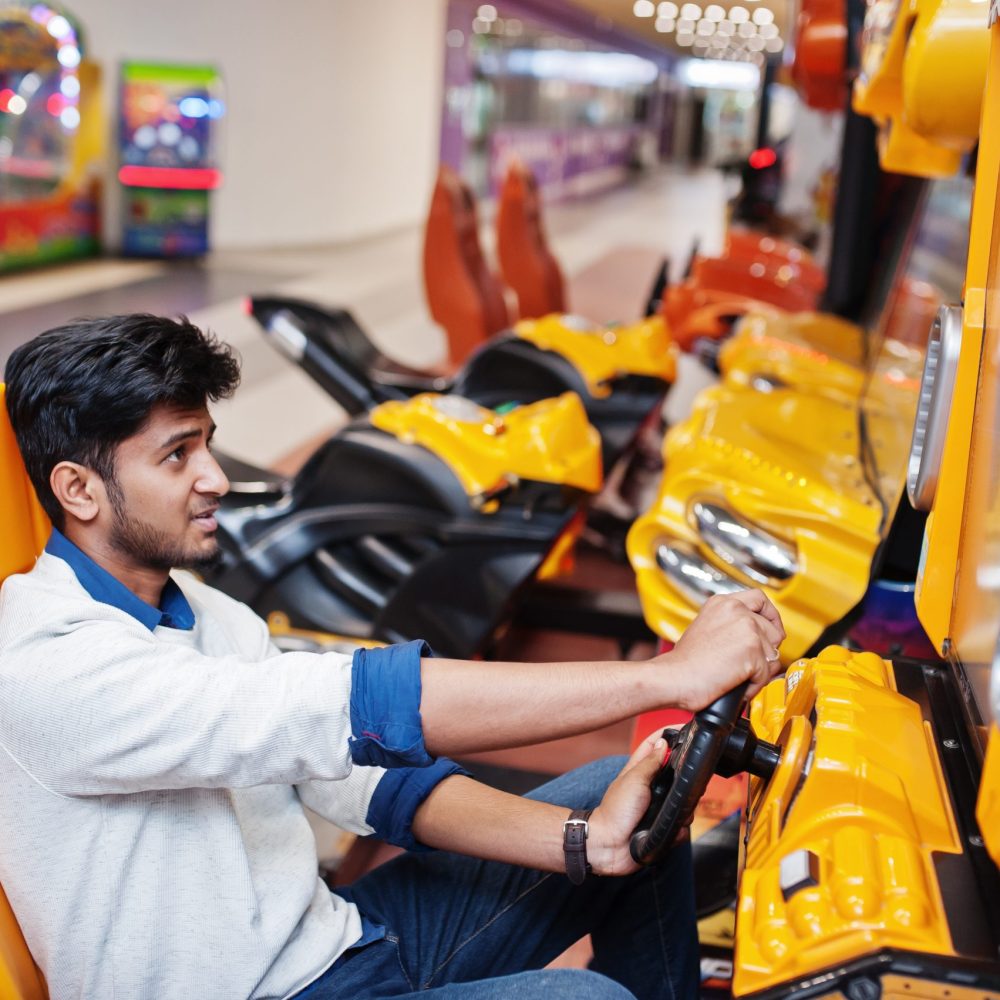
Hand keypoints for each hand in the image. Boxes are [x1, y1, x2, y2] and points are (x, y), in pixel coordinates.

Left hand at [586, 730, 673, 876]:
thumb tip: (664, 743)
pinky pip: (680, 825)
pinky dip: (679, 828)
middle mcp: (651, 788)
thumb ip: (650, 762)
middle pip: (675, 773)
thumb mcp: (634, 780)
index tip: (685, 727)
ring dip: (683, 806)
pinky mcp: (662, 828)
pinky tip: (673, 829)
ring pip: (682, 800)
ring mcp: (657, 808)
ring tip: (676, 810)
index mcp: (640, 771)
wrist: (609, 846)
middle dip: (685, 777)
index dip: (668, 734)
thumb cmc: (616, 811)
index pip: (655, 745)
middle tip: (690, 778)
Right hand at [664, 589, 786, 711]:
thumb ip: (731, 626)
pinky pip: (767, 672)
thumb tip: (758, 638)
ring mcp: (746, 627)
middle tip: (753, 663)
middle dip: (768, 651)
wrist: (674, 677)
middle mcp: (736, 609)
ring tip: (737, 676)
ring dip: (760, 670)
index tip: (772, 629)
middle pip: (774, 629)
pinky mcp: (753, 648)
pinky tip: (736, 684)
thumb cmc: (685, 663)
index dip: (770, 616)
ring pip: (774, 653)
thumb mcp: (707, 629)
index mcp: (722, 603)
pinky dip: (755, 684)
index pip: (759, 599)